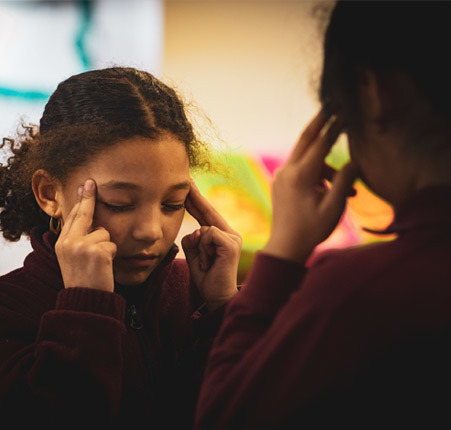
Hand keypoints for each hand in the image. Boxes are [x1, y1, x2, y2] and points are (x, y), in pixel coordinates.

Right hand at [55, 179, 116, 291]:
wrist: (85, 300)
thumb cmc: (84, 280)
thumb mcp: (75, 258)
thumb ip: (80, 240)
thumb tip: (92, 222)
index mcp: (62, 243)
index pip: (72, 217)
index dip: (80, 201)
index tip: (83, 186)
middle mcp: (69, 242)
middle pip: (83, 214)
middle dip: (88, 198)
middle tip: (90, 181)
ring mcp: (82, 246)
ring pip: (105, 233)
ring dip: (107, 247)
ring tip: (99, 263)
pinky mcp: (97, 252)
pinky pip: (112, 245)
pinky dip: (112, 255)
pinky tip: (103, 267)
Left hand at [181, 180, 241, 309]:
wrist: (218, 297)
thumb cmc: (207, 278)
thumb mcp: (195, 256)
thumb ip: (193, 240)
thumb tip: (195, 230)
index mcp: (222, 235)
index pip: (206, 215)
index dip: (196, 201)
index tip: (188, 187)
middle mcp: (230, 233)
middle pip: (208, 212)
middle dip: (196, 197)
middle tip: (186, 181)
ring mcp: (232, 237)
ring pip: (204, 227)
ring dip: (199, 249)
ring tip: (207, 264)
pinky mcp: (231, 243)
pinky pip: (208, 234)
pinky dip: (203, 249)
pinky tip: (210, 263)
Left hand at [263, 110, 357, 263]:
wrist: (285, 247)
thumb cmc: (311, 230)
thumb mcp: (333, 207)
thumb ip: (344, 181)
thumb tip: (354, 160)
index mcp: (300, 175)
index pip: (321, 142)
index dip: (335, 125)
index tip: (345, 110)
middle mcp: (287, 170)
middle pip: (306, 138)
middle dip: (321, 121)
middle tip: (332, 104)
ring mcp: (281, 175)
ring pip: (306, 156)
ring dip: (326, 164)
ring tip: (346, 190)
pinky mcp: (280, 181)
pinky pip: (300, 167)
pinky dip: (316, 172)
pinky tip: (329, 190)